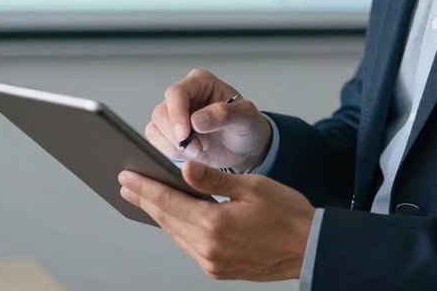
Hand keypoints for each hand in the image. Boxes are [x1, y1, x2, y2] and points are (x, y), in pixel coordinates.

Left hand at [118, 160, 314, 280]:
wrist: (310, 248)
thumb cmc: (287, 214)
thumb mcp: (252, 186)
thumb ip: (213, 179)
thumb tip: (182, 168)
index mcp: (216, 226)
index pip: (169, 202)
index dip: (145, 187)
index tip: (127, 175)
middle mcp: (209, 250)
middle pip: (167, 220)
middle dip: (145, 199)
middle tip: (126, 183)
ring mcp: (213, 263)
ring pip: (176, 233)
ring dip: (158, 214)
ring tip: (143, 196)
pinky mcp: (218, 269)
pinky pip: (188, 245)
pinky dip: (176, 226)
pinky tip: (171, 215)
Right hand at [146, 68, 271, 172]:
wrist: (246, 148)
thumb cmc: (246, 126)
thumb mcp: (245, 117)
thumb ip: (224, 114)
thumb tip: (196, 120)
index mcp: (201, 82)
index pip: (176, 93)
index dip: (177, 114)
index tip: (184, 135)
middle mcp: (184, 95)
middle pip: (162, 112)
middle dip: (177, 136)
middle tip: (199, 148)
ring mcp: (174, 113)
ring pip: (156, 127)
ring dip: (174, 146)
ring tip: (199, 150)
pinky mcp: (168, 132)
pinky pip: (156, 141)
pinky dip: (170, 152)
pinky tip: (190, 154)